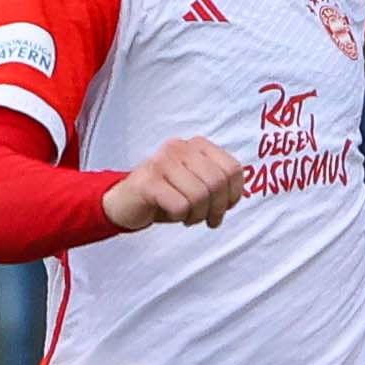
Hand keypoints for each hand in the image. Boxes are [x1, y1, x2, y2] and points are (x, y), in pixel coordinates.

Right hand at [104, 136, 247, 231]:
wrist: (125, 202)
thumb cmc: (165, 194)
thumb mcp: (195, 183)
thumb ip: (217, 182)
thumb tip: (239, 195)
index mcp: (196, 145)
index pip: (232, 168)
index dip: (234, 193)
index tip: (226, 207)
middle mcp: (180, 147)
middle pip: (217, 183)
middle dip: (217, 208)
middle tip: (208, 219)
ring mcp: (162, 162)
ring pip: (200, 195)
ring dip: (198, 215)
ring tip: (188, 216)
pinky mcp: (149, 181)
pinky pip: (180, 206)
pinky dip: (180, 217)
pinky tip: (173, 215)